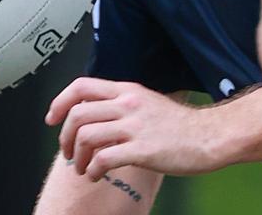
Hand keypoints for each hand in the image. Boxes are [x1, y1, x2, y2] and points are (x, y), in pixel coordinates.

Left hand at [45, 78, 220, 180]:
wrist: (210, 136)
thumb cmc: (181, 125)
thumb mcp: (147, 103)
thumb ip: (122, 104)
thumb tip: (94, 116)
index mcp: (127, 91)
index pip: (81, 86)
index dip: (59, 102)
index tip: (52, 120)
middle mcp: (128, 104)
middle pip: (77, 114)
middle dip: (64, 138)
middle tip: (67, 153)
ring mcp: (136, 126)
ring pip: (86, 136)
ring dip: (76, 157)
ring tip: (83, 168)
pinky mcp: (143, 149)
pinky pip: (103, 159)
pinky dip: (93, 170)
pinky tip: (97, 175)